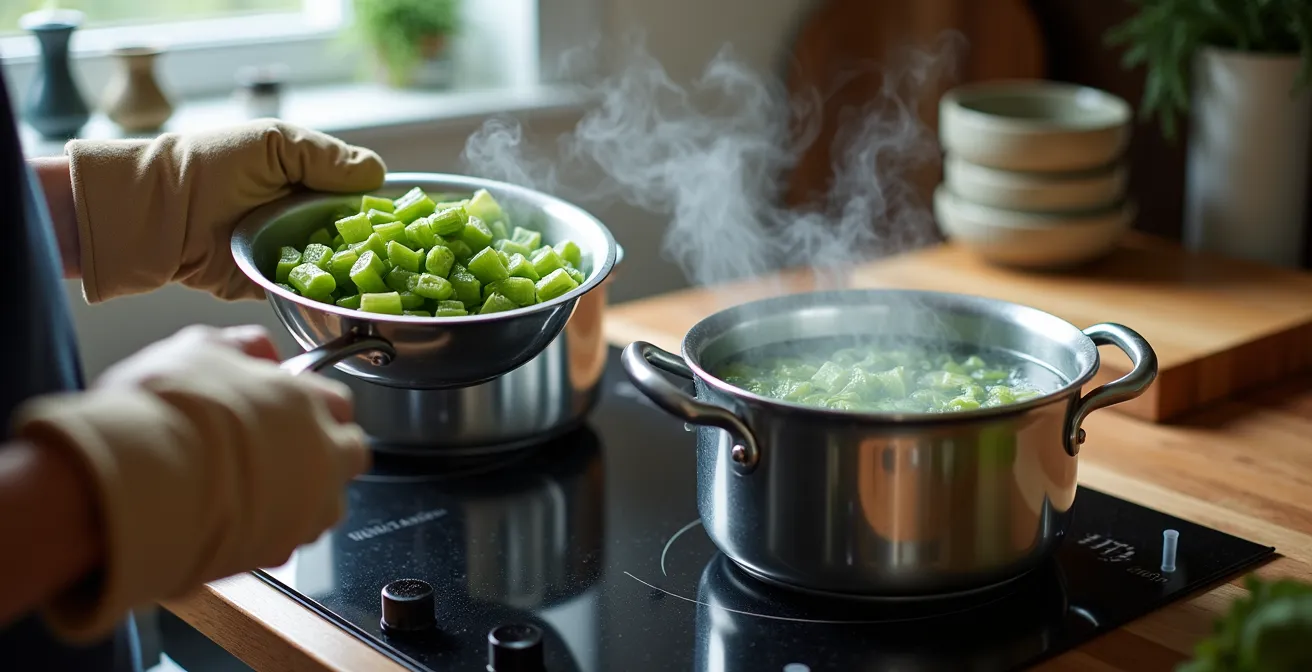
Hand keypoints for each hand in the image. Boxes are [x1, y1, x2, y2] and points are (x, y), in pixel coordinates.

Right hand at [12, 325, 368, 641]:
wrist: (138, 480)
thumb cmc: (163, 410)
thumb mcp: (196, 348)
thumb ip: (241, 346)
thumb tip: (261, 349)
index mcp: (307, 401)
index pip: (338, 403)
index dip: (313, 406)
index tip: (289, 412)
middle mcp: (321, 453)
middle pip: (350, 454)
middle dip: (325, 454)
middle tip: (281, 455)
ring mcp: (309, 505)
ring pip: (327, 505)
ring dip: (302, 498)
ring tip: (254, 495)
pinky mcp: (282, 548)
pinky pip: (289, 543)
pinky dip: (270, 535)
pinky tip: (233, 525)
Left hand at [65, 120, 385, 301]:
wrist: (151, 212)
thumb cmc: (207, 166)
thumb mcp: (273, 142)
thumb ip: (325, 156)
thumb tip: (378, 175)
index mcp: (311, 183)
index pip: (365, 199)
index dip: (390, 211)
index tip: (418, 221)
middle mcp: (307, 221)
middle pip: (362, 240)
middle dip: (383, 249)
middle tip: (405, 256)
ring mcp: (292, 257)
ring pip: (343, 273)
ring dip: (360, 277)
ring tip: (383, 279)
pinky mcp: (274, 288)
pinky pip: (309, 298)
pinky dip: (328, 300)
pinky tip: (351, 299)